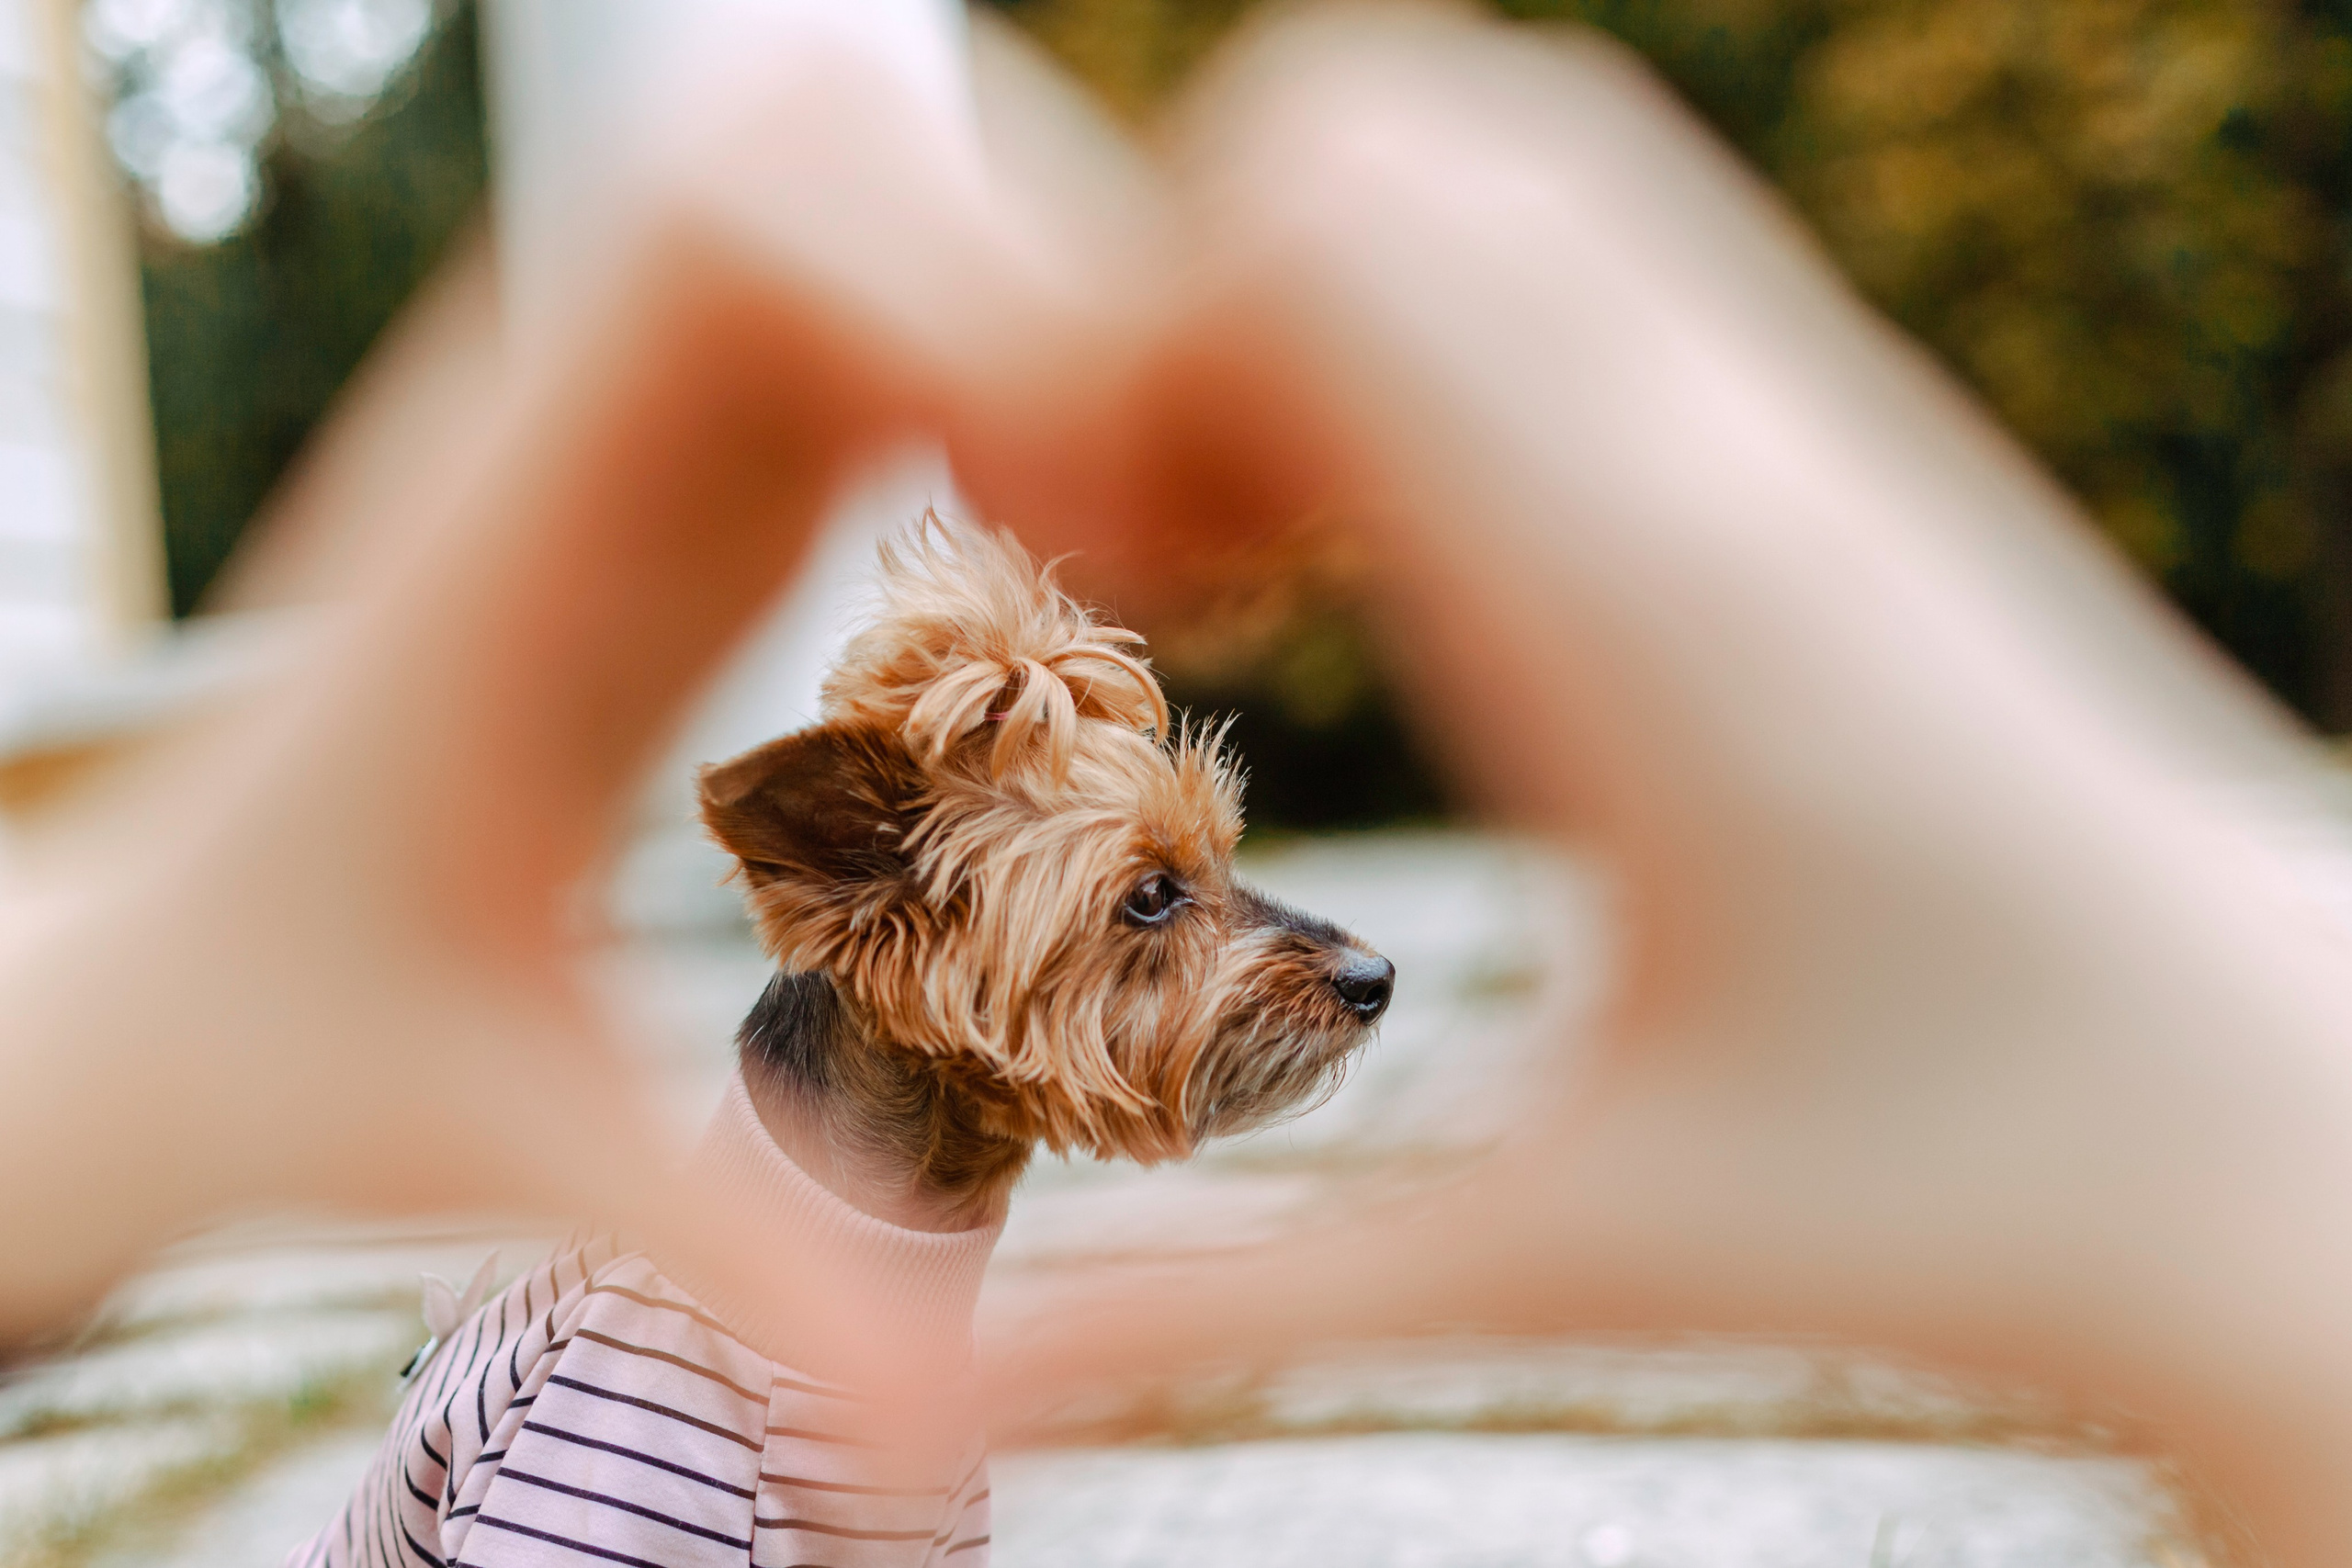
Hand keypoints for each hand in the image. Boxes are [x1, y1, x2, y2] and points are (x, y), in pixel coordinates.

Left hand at [0, 39, 1080, 1390]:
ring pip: (885, 188)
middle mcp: (574, 421)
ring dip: (1065, 309)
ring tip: (1170, 543)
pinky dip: (1022, 365)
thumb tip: (942, 1497)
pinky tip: (1086, 560)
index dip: (969, 297)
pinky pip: (873, 297)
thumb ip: (748, 1283)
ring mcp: (630, 413)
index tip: (1098, 515)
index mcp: (513, 535)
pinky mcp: (679, 450)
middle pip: (848, 140)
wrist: (136, 992)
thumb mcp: (514, 1162)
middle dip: (1064, 277)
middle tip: (1175, 536)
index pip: (739, 233)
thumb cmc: (284, 1060)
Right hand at [975, 13, 2351, 1563]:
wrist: (2267, 1126)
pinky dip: (1445, 288)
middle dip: (1185, 295)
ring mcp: (1790, 408)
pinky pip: (1591, 212)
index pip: (1311, 252)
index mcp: (1626, 626)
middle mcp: (1712, 457)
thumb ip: (1225, 1311)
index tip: (1096, 568)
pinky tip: (1424, 517)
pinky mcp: (1833, 419)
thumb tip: (960, 1404)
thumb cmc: (1935, 1203)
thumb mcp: (1552, 1261)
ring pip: (1483, 132)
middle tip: (1173, 543)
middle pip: (1359, 129)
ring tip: (1287, 526)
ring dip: (1319, 277)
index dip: (1118, 360)